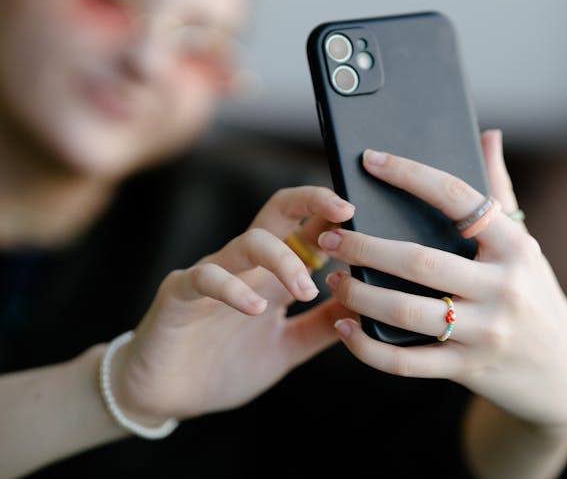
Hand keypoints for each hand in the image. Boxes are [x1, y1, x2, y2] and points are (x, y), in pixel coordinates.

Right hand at [110, 187, 355, 423]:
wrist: (167, 397)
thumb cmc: (225, 366)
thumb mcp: (287, 347)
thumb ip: (322, 326)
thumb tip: (367, 306)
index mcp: (273, 276)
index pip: (308, 231)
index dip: (335, 221)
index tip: (367, 220)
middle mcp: (246, 267)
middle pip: (278, 213)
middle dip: (311, 202)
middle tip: (344, 211)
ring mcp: (213, 274)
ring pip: (249, 242)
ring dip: (283, 259)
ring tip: (305, 289)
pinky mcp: (180, 294)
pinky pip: (207, 278)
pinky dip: (234, 290)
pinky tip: (256, 309)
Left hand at [318, 130, 566, 426]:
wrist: (561, 369)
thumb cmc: (533, 292)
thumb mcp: (524, 244)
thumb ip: (500, 191)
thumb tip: (489, 134)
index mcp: (513, 246)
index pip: (458, 198)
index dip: (411, 175)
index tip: (371, 160)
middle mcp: (502, 287)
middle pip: (420, 261)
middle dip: (366, 246)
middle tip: (329, 236)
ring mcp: (485, 331)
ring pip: (407, 312)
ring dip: (360, 295)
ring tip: (333, 278)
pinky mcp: (467, 368)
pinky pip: (407, 362)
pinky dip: (368, 347)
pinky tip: (344, 328)